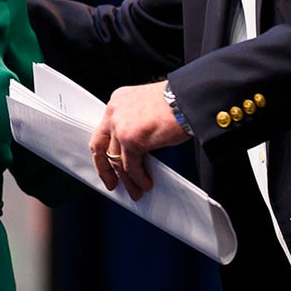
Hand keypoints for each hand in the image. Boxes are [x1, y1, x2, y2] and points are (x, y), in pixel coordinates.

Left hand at [89, 81, 190, 199]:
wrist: (189, 99)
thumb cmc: (178, 101)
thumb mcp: (148, 108)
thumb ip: (136, 123)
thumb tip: (137, 148)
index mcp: (118, 101)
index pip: (103, 131)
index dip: (104, 150)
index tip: (107, 163)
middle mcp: (115, 111)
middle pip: (100, 146)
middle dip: (105, 169)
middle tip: (111, 183)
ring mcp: (120, 125)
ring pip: (116, 161)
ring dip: (127, 180)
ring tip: (136, 190)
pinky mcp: (131, 139)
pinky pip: (131, 167)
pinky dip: (139, 179)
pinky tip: (145, 184)